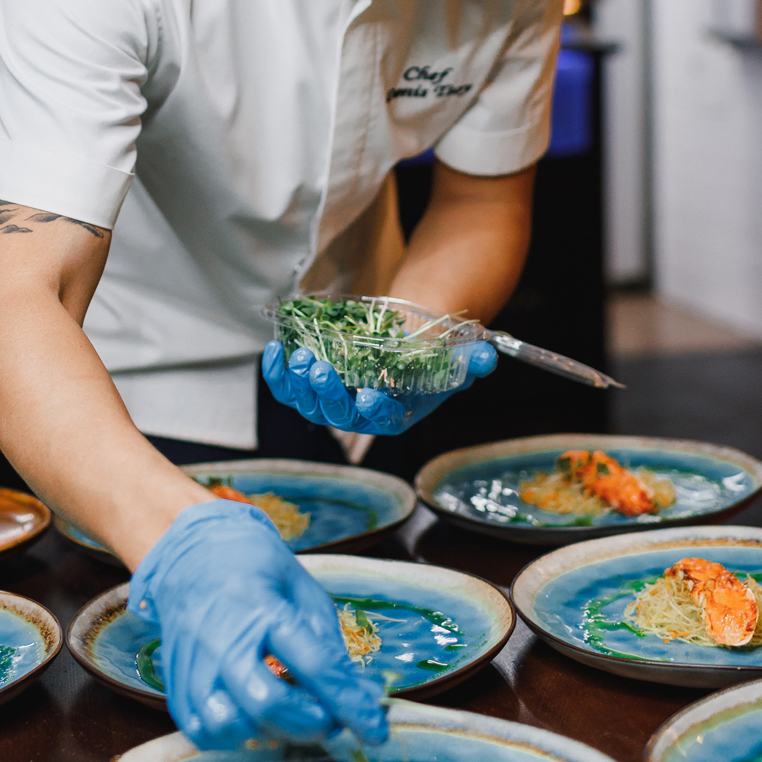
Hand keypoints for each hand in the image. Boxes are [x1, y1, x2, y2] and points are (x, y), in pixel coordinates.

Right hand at [129, 498, 390, 752]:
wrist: (192, 553)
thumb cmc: (256, 569)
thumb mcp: (303, 591)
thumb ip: (329, 644)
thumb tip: (362, 697)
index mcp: (262, 607)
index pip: (315, 666)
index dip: (351, 706)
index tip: (376, 731)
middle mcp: (222, 638)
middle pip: (268, 704)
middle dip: (310, 724)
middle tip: (330, 719)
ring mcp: (194, 664)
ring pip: (233, 726)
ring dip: (272, 732)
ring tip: (291, 715)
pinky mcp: (176, 685)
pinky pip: (205, 732)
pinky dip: (237, 736)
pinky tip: (256, 719)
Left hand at [261, 337, 496, 436]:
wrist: (404, 341)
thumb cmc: (430, 356)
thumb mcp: (457, 357)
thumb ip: (471, 360)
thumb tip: (486, 358)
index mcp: (394, 415)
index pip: (382, 420)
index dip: (374, 410)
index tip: (369, 396)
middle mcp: (359, 414)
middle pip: (338, 414)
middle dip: (327, 393)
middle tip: (320, 369)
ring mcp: (331, 401)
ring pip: (308, 403)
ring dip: (298, 382)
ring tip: (297, 357)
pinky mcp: (310, 384)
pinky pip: (287, 387)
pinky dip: (277, 373)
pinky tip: (274, 350)